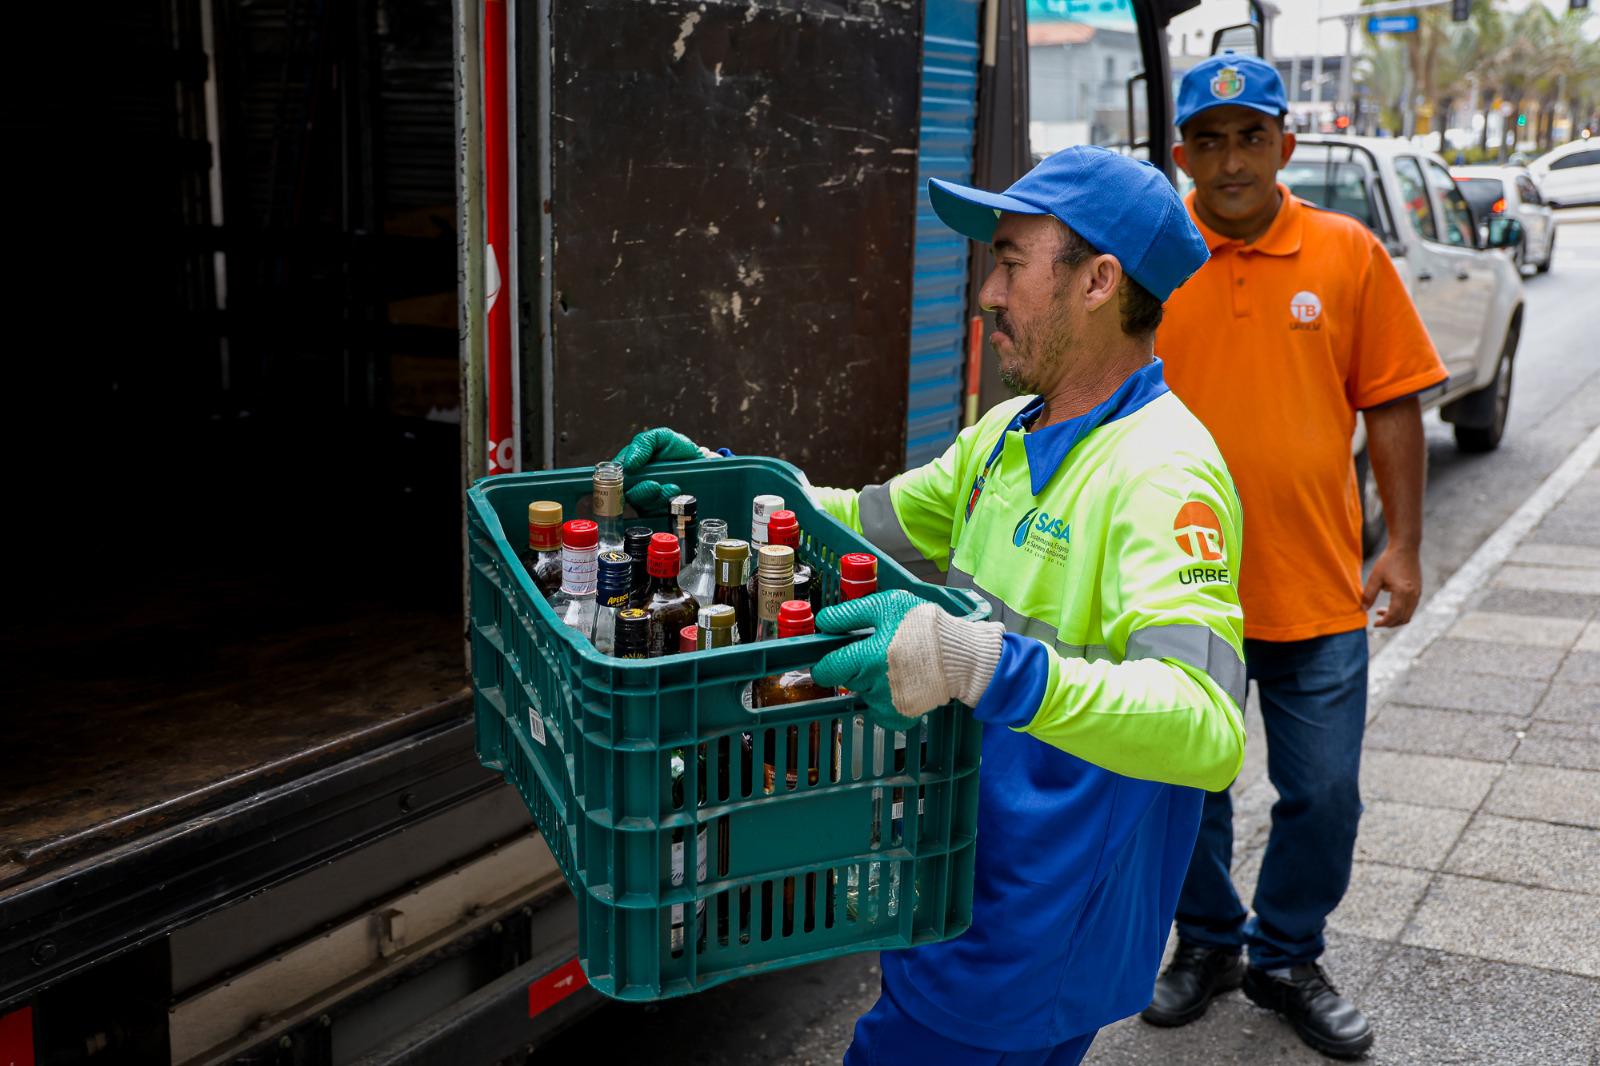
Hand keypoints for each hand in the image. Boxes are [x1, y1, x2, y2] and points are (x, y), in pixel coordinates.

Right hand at [611, 428, 712, 511]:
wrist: (700, 463)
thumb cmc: (676, 448)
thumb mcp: (661, 437)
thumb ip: (644, 443)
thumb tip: (628, 464)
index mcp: (629, 467)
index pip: (613, 477)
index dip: (617, 479)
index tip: (630, 475)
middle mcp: (635, 484)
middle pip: (626, 495)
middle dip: (640, 492)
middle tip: (655, 485)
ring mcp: (646, 499)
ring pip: (642, 506)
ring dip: (656, 498)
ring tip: (673, 487)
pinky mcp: (659, 510)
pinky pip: (657, 514)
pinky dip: (666, 505)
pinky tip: (677, 494)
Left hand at [814, 591, 1002, 729]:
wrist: (963, 657)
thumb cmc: (926, 626)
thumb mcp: (887, 605)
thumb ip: (851, 614)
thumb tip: (823, 622)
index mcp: (869, 656)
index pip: (829, 668)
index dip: (825, 663)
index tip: (830, 659)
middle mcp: (876, 685)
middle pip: (847, 680)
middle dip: (854, 668)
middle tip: (874, 653)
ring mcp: (888, 703)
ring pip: (863, 694)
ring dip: (871, 683)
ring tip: (894, 666)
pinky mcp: (900, 716)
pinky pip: (879, 712)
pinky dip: (884, 701)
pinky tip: (900, 684)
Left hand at [1362, 545, 1421, 627]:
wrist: (1405, 548)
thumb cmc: (1389, 561)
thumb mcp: (1375, 577)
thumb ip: (1369, 594)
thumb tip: (1363, 609)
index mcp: (1403, 592)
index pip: (1394, 615)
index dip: (1384, 622)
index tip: (1374, 624)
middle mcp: (1413, 595)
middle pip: (1403, 618)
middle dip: (1390, 623)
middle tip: (1377, 620)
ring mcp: (1418, 593)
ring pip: (1408, 615)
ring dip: (1395, 618)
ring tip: (1380, 611)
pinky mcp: (1418, 591)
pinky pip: (1411, 608)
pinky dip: (1401, 611)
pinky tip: (1389, 605)